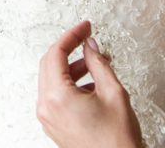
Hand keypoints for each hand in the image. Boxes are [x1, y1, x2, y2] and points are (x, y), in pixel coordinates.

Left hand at [36, 21, 142, 147]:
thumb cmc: (117, 140)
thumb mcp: (113, 92)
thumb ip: (98, 63)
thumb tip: (90, 46)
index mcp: (57, 96)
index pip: (56, 53)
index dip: (72, 36)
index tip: (85, 27)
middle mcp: (46, 108)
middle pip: (49, 65)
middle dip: (69, 50)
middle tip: (86, 39)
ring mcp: (48, 119)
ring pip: (52, 81)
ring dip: (71, 69)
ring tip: (96, 65)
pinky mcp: (54, 127)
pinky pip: (56, 97)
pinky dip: (70, 86)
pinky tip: (91, 85)